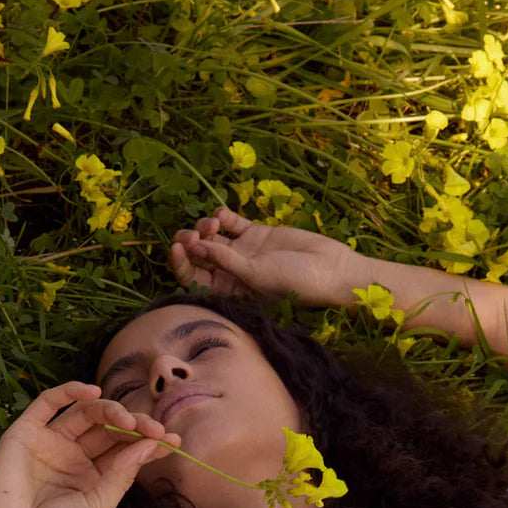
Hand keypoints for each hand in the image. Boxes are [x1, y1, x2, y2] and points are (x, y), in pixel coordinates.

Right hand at [0, 382, 181, 507]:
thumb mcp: (99, 505)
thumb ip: (122, 473)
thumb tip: (150, 443)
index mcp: (92, 477)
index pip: (125, 451)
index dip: (149, 443)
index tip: (174, 441)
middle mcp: (72, 456)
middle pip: (109, 429)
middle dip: (135, 426)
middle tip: (155, 430)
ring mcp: (50, 443)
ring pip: (84, 414)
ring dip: (110, 410)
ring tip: (129, 420)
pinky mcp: (25, 433)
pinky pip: (47, 404)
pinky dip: (69, 392)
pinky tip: (92, 392)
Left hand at [168, 206, 369, 309]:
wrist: (329, 269)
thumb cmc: (295, 282)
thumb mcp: (257, 275)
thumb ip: (226, 261)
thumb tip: (196, 247)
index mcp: (227, 292)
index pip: (193, 279)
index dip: (180, 263)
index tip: (178, 247)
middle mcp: (231, 273)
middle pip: (197, 256)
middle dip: (190, 242)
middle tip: (196, 234)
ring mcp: (242, 253)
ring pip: (210, 237)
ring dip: (205, 226)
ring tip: (215, 224)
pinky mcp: (255, 234)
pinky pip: (230, 222)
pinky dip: (221, 216)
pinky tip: (223, 216)